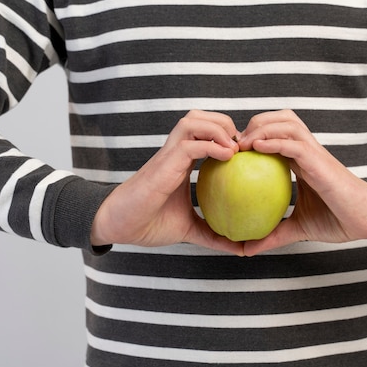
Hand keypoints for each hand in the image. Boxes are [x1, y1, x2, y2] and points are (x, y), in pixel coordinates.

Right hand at [90, 110, 243, 254]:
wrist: (119, 225)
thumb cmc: (150, 223)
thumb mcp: (189, 229)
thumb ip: (213, 235)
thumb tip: (240, 249)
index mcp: (182, 161)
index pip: (206, 132)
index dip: (228, 135)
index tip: (246, 154)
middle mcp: (175, 152)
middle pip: (201, 117)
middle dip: (225, 122)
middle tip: (242, 146)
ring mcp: (168, 155)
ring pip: (193, 121)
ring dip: (218, 128)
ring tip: (235, 148)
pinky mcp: (164, 164)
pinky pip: (190, 144)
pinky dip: (211, 145)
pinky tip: (228, 156)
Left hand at [237, 110, 366, 255]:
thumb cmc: (337, 220)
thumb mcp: (298, 228)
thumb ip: (274, 234)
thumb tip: (247, 250)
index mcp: (302, 160)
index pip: (276, 133)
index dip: (254, 134)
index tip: (233, 150)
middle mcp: (307, 151)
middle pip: (280, 119)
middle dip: (256, 123)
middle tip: (235, 143)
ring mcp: (315, 154)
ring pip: (287, 123)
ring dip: (262, 128)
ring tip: (242, 143)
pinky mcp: (320, 162)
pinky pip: (294, 144)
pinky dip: (274, 142)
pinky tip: (256, 147)